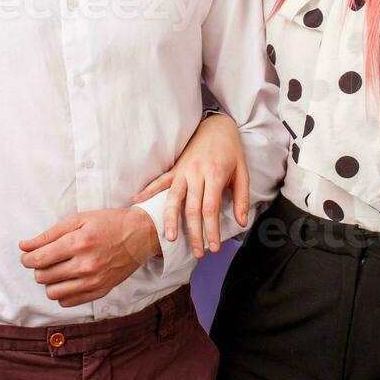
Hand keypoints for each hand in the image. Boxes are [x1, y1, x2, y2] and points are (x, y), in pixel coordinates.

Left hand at [18, 207, 160, 306]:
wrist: (140, 235)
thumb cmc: (108, 224)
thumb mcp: (78, 219)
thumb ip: (49, 234)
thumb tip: (24, 246)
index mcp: (78, 242)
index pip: (40, 259)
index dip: (27, 259)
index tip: (27, 257)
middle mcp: (85, 265)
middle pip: (43, 276)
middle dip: (38, 268)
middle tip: (45, 260)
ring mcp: (93, 281)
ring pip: (53, 292)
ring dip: (49, 282)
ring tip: (57, 270)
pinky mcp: (100, 291)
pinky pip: (68, 301)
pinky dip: (62, 292)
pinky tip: (68, 279)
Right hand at [129, 112, 248, 257]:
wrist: (217, 126)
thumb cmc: (231, 150)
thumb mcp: (243, 172)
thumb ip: (242, 198)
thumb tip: (242, 222)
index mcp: (215, 175)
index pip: (211, 208)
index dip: (211, 230)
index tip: (214, 247)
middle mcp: (197, 173)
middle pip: (192, 209)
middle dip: (194, 233)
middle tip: (197, 253)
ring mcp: (183, 171)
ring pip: (173, 198)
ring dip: (170, 219)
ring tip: (169, 238)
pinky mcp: (175, 169)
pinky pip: (160, 182)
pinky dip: (147, 191)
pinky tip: (136, 201)